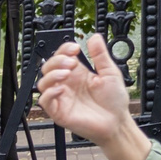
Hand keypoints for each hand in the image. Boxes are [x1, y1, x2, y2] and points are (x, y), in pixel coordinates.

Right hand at [39, 36, 147, 159]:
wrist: (118, 122)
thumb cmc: (114, 101)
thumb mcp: (110, 72)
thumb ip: (100, 55)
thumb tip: (94, 37)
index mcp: (78, 74)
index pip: (61, 57)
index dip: (64, 50)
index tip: (75, 48)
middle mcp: (67, 84)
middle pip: (48, 67)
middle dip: (57, 60)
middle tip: (72, 61)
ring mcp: (62, 98)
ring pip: (43, 83)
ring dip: (52, 74)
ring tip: (67, 72)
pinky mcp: (60, 112)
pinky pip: (45, 101)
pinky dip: (50, 93)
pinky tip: (62, 88)